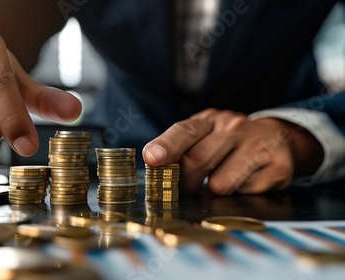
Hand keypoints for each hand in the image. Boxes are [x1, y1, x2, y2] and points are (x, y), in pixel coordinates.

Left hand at [142, 109, 323, 194]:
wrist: (277, 137)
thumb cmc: (228, 141)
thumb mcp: (203, 136)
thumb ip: (179, 148)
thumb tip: (154, 163)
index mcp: (209, 120)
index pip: (184, 131)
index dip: (166, 146)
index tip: (152, 159)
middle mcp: (234, 127)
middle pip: (197, 161)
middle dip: (185, 183)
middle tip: (188, 188)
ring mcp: (258, 145)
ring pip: (220, 184)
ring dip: (215, 191)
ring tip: (224, 178)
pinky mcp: (278, 167)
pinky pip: (246, 193)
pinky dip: (241, 194)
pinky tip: (247, 180)